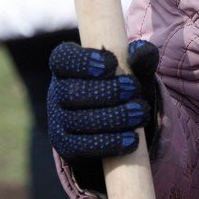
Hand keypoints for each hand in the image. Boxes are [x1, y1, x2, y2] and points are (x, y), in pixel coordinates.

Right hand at [47, 39, 158, 160]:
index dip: (83, 61)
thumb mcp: (133, 71)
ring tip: (140, 114)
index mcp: (68, 67)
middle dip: (107, 91)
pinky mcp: (66, 147)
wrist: (118, 125)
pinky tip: (131, 139)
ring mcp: (59, 121)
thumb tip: (141, 51)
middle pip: (71, 92)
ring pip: (79, 121)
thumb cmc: (123, 88)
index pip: (62, 58)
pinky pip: (83, 147)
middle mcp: (57, 92)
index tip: (111, 63)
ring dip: (114, 117)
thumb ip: (139, 58)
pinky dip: (110, 143)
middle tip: (133, 89)